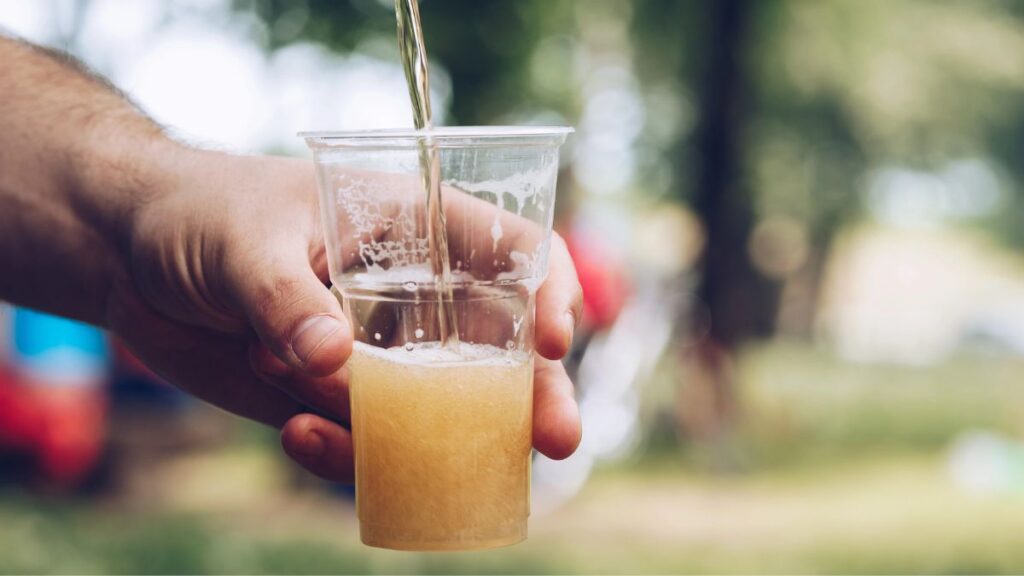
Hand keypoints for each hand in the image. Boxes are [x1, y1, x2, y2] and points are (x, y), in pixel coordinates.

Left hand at [107, 146, 582, 481]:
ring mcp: (377, 354)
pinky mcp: (334, 399)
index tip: (552, 338)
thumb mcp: (241, 239)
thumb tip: (334, 365)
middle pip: (502, 344)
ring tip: (393, 464)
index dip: (548, 289)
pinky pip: (368, 441)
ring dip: (440, 446)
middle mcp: (411, 294)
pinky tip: (299, 435)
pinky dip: (347, 455)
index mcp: (413, 226)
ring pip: (443, 408)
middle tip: (555, 439)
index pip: (510, 249)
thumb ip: (286, 298)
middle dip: (535, 393)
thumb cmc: (195, 212)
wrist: (128, 257)